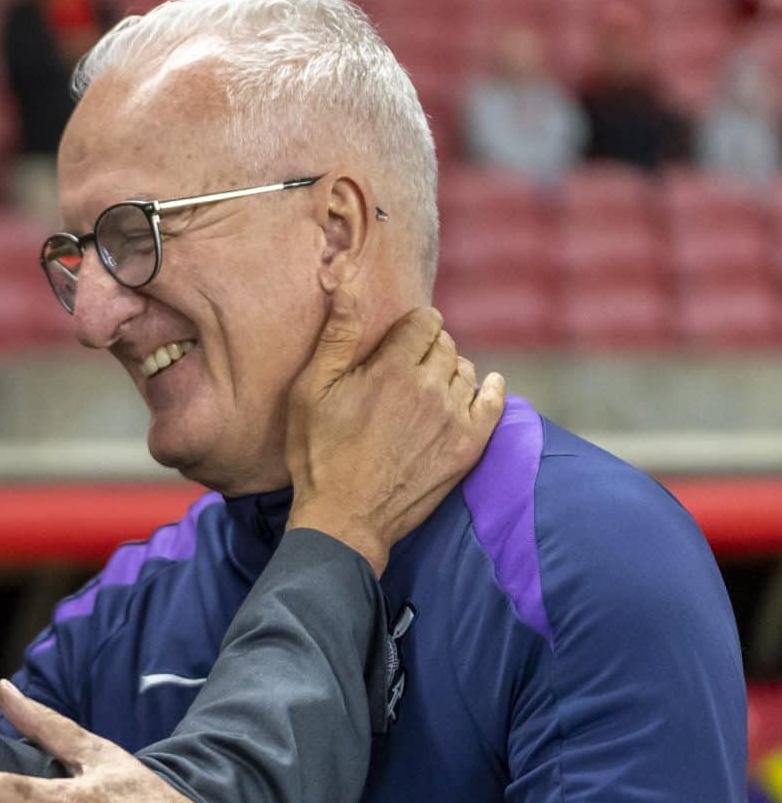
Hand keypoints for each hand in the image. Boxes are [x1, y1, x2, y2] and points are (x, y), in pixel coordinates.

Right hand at [285, 272, 505, 574]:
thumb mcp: (310, 392)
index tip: (400, 339)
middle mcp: (429, 387)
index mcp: (391, 369)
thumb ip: (336, 337)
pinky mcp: (469, 445)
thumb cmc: (318, 454)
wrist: (346, 518)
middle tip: (406, 367)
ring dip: (451, 370)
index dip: (412, 325)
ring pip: (466, 370)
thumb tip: (346, 284)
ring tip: (429, 387)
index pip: (424, 320)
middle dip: (428, 347)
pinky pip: (493, 401)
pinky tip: (480, 387)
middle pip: (445, 343)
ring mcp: (454, 417)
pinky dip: (488, 389)